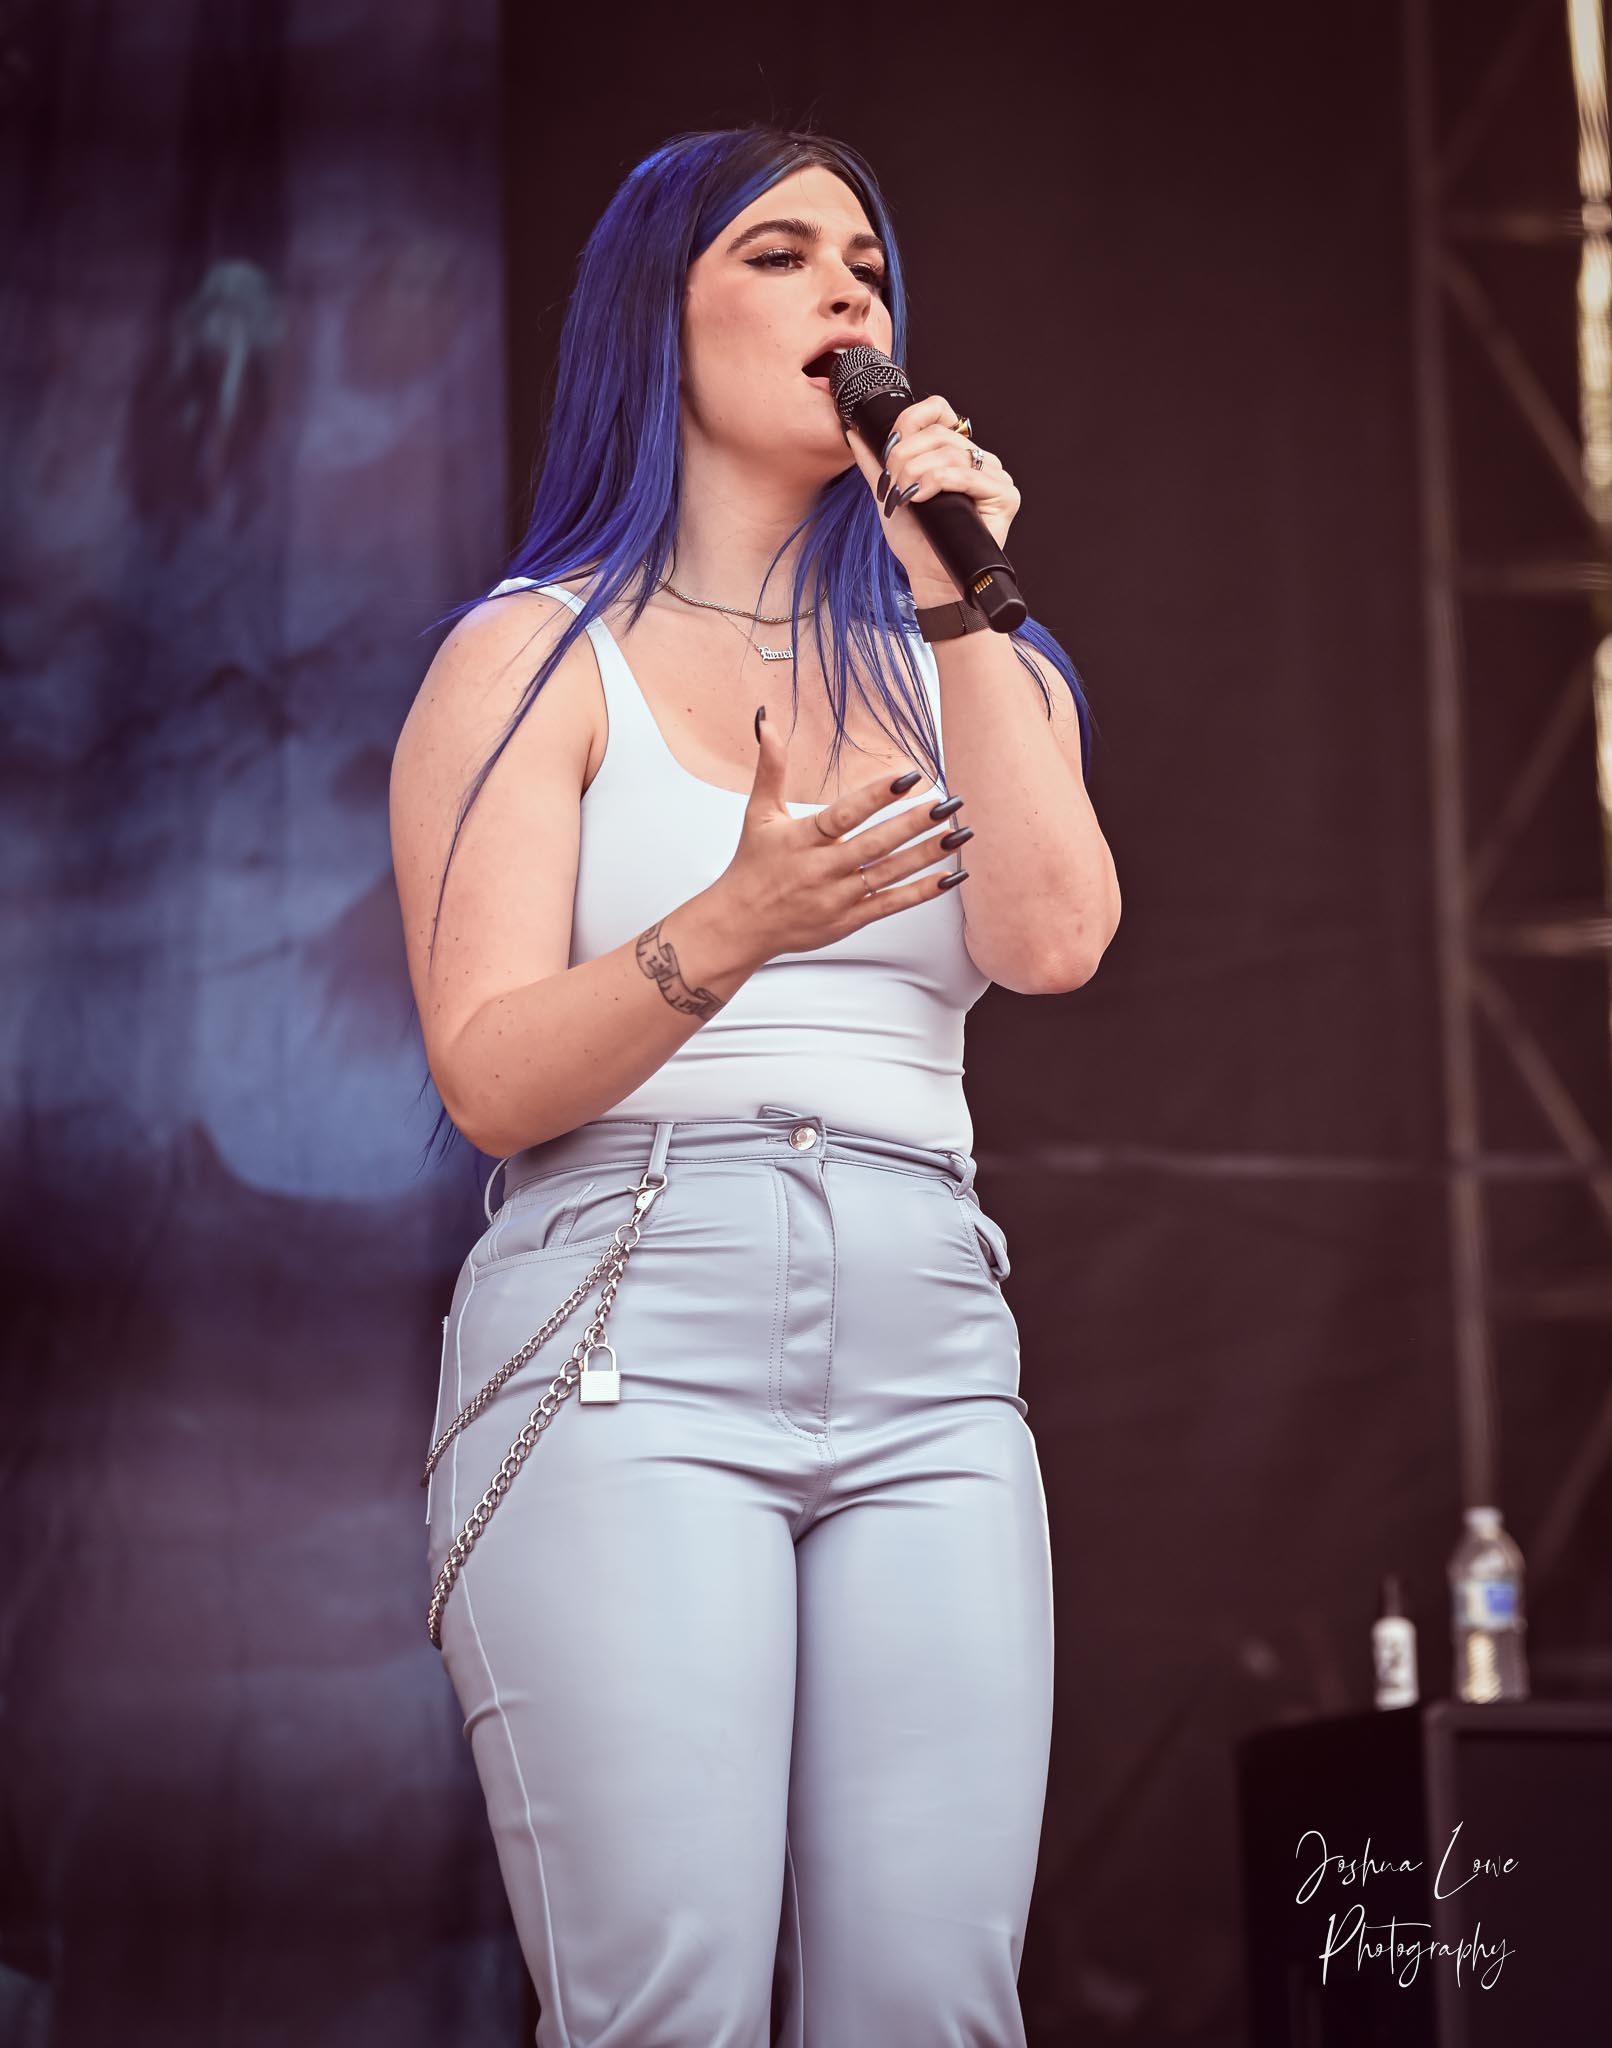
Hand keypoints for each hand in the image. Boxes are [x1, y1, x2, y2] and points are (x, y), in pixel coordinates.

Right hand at [712, 709, 971, 964]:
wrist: (741, 926)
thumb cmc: (752, 866)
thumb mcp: (758, 814)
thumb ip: (770, 768)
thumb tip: (767, 721)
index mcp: (802, 840)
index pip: (845, 814)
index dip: (877, 796)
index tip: (909, 777)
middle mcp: (822, 869)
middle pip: (875, 845)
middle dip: (914, 824)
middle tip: (947, 803)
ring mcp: (837, 897)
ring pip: (889, 873)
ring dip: (926, 854)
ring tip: (957, 833)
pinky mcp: (848, 920)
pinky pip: (890, 905)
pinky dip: (921, 892)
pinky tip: (949, 876)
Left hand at [840, 394, 1020, 603]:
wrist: (929, 576)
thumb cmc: (916, 541)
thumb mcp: (889, 494)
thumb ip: (875, 463)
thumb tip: (855, 433)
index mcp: (956, 453)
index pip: (938, 412)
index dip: (910, 422)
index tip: (889, 448)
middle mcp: (979, 460)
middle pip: (940, 433)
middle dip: (906, 457)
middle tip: (892, 485)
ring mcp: (995, 476)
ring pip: (951, 453)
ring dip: (918, 472)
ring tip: (905, 497)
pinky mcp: (1005, 495)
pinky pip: (967, 475)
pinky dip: (938, 482)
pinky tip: (923, 498)